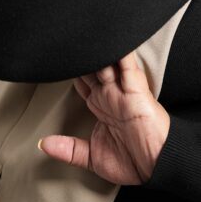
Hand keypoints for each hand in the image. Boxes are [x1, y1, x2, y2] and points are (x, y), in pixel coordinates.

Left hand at [37, 52, 170, 184]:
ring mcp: (123, 91)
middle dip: (81, 56)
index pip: (82, 82)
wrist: (157, 167)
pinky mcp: (136, 90)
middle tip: (68, 41)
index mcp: (101, 106)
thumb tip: (43, 144)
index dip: (70, 71)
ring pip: (107, 62)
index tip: (57, 60)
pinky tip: (111, 40)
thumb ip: (69, 149)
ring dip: (97, 51)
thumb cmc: (133, 162)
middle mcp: (111, 94)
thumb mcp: (92, 157)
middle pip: (91, 67)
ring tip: (83, 35)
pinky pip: (128, 66)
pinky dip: (121, 52)